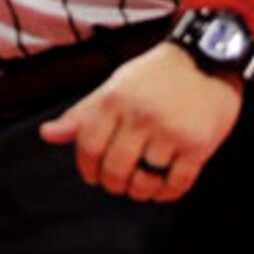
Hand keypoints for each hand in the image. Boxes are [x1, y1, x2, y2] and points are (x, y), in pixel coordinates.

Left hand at [41, 40, 243, 201]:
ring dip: (140, 190)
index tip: (92, 176)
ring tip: (139, 187)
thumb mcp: (113, 87)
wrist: (206, 59)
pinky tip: (162, 189)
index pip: (89, 146)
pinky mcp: (200, 145)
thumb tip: (47, 134)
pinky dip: (166, 193)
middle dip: (113, 184)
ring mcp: (172, 132)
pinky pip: (178, 182)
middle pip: (116, 168)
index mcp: (115, 100)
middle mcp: (141, 116)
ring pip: (147, 180)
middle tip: (116, 184)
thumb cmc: (154, 76)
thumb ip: (82, 114)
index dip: (87, 168)